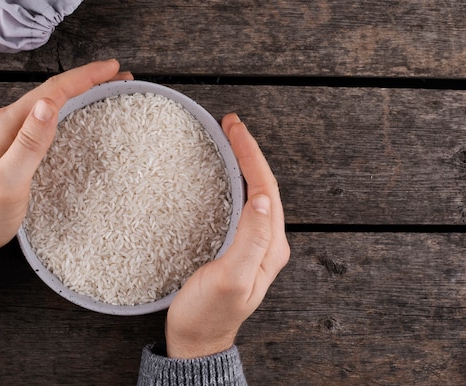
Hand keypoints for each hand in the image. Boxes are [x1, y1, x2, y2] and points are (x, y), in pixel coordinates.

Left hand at [0, 60, 132, 286]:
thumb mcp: (6, 181)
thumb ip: (28, 144)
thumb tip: (50, 105)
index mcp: (8, 125)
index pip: (52, 91)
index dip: (84, 77)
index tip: (113, 69)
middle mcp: (8, 123)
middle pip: (54, 92)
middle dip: (88, 80)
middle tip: (118, 76)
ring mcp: (10, 134)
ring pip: (51, 104)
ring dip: (80, 92)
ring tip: (105, 89)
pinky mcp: (14, 147)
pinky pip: (47, 120)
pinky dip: (69, 110)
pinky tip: (79, 114)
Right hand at [165, 113, 290, 358]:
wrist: (195, 341)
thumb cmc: (209, 315)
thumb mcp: (230, 278)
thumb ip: (251, 240)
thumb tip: (264, 199)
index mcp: (270, 246)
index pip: (266, 189)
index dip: (251, 155)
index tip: (234, 129)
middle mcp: (267, 242)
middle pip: (263, 186)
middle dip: (248, 151)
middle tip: (230, 124)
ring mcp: (252, 244)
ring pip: (253, 192)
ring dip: (243, 163)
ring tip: (228, 139)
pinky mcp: (236, 246)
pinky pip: (240, 204)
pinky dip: (233, 181)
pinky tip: (222, 173)